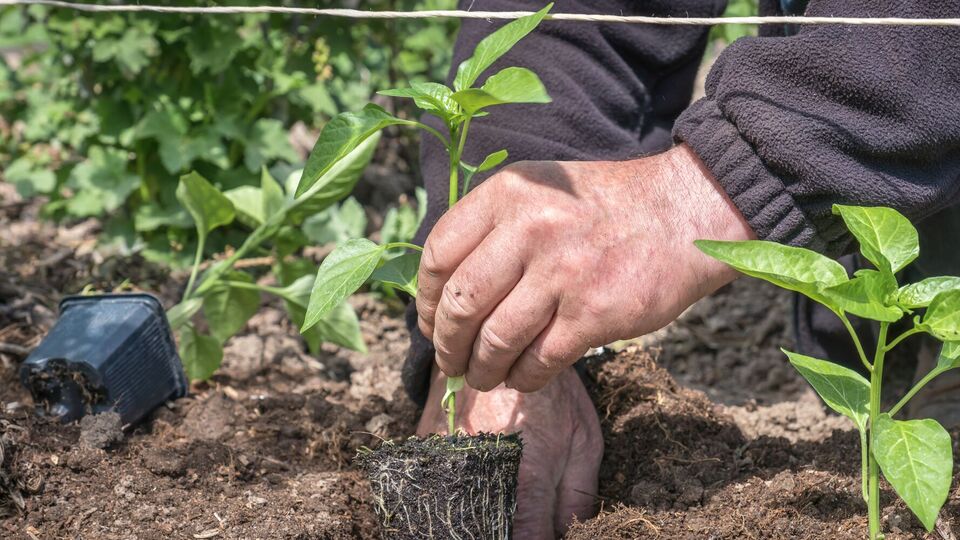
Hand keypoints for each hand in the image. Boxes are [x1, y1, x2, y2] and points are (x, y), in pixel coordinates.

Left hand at [416, 144, 753, 391]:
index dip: (424, 300)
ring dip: (481, 370)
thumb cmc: (603, 208)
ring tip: (482, 377)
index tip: (430, 322)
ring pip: (495, 340)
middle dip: (446, 345)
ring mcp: (563, 272)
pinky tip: (522, 378)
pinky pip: (539, 361)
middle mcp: (529, 228)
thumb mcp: (540, 191)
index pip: (438, 255)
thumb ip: (492, 227)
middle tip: (450, 362)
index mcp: (508, 194)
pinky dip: (523, 379)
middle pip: (460, 304)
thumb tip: (443, 290)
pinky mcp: (594, 313)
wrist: (682, 212)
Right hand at [417, 366, 601, 538]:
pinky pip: (436, 486)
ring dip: (478, 512)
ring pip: (459, 513)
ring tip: (499, 496)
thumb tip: (568, 535)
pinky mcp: (427, 446)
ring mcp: (449, 459)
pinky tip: (474, 480)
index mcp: (529, 478)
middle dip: (508, 528)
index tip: (544, 536)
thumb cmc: (550, 394)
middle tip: (525, 515)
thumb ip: (579, 495)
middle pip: (488, 530)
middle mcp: (483, 473)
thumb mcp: (584, 438)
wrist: (501, 340)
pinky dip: (454, 492)